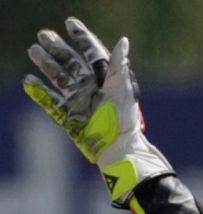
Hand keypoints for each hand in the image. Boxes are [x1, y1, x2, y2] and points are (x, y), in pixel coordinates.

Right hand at [23, 17, 170, 204]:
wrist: (118, 150)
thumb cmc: (124, 120)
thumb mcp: (122, 90)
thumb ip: (119, 65)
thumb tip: (123, 41)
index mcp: (106, 80)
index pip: (93, 54)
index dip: (82, 38)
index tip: (70, 24)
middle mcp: (91, 89)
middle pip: (72, 64)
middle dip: (58, 49)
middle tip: (43, 35)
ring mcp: (80, 104)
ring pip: (59, 79)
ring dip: (46, 65)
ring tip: (34, 51)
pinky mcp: (71, 119)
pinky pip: (52, 104)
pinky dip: (40, 93)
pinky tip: (29, 80)